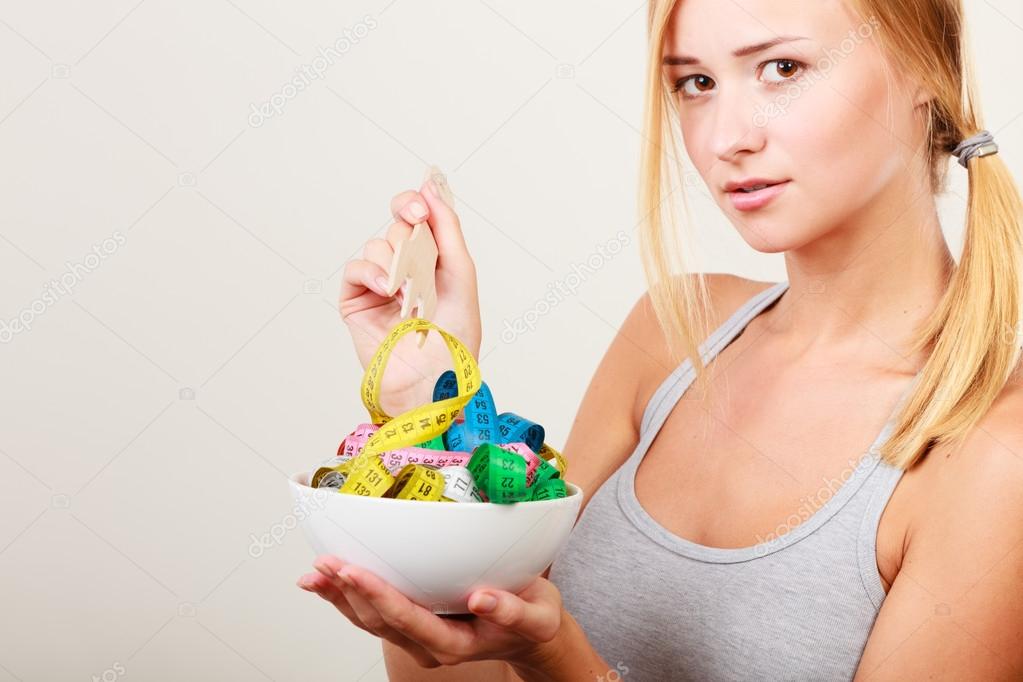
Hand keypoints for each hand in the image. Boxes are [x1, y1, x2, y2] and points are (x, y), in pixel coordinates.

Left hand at [296, 554, 563, 669]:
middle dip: (350, 592)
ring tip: (315, 572)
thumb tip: (481, 597)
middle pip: (380, 622)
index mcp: (456, 643)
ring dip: (340, 596)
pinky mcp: (412, 624)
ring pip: (369, 621)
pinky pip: (374, 614)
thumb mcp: (536, 616)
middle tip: (326, 563)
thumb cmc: (532, 619)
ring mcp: (417, 637)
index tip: (355, 572)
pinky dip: (348, 596)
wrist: (530, 633)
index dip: (379, 597)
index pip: (409, 620)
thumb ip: (511, 610)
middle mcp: (430, 645)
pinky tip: (328, 580)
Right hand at [340, 178, 481, 415]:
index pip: (420, 218)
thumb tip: (431, 189)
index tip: (420, 202)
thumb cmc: (454, 340)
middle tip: (416, 233)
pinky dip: (372, 272)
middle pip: (398, 225)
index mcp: (436, 264)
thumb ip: (448, 232)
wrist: (431, 382)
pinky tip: (387, 290)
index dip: (417, 203)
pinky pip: (357, 268)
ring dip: (395, 260)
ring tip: (407, 290)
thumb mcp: (462, 277)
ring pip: (378, 244)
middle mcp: (407, 271)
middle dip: (408, 227)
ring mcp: (380, 286)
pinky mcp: (356, 301)